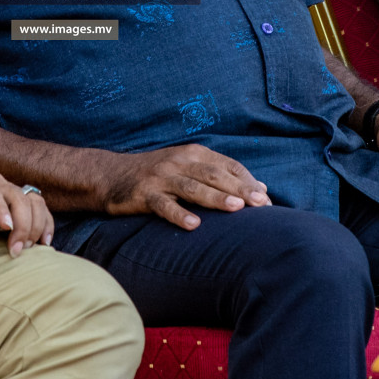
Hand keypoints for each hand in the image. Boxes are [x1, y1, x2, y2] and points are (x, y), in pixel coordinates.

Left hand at [0, 163, 52, 257]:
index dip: (0, 209)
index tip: (6, 229)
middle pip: (17, 197)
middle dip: (22, 224)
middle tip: (16, 251)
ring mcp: (8, 187)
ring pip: (32, 200)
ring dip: (36, 224)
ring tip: (30, 248)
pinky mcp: (16, 196)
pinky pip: (39, 204)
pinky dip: (46, 221)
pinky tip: (45, 241)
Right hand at [101, 144, 270, 229]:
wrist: (112, 175)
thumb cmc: (158, 175)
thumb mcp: (189, 167)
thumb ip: (222, 175)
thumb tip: (261, 187)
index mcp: (194, 153)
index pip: (228, 165)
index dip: (248, 181)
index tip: (266, 200)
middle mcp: (179, 161)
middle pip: (214, 174)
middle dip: (240, 189)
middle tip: (261, 205)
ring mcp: (161, 177)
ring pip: (192, 187)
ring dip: (215, 197)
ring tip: (236, 208)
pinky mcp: (144, 194)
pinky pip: (163, 205)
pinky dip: (178, 214)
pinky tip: (193, 225)